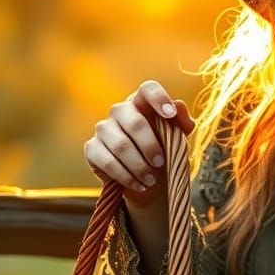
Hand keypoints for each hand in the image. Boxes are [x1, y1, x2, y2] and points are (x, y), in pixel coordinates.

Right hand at [84, 80, 195, 207]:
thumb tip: (178, 107)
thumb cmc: (163, 150)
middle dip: (150, 146)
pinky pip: (107, 162)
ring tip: (151, 180)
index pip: (148, 89)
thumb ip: (182, 122)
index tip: (170, 115)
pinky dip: (126, 177)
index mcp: (142, 103)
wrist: (146, 177)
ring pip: (121, 146)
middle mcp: (120, 111)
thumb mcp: (178, 138)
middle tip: (161, 163)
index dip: (159, 98)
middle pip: (135, 122)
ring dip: (139, 166)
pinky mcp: (92, 148)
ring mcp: (103, 129)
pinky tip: (139, 185)